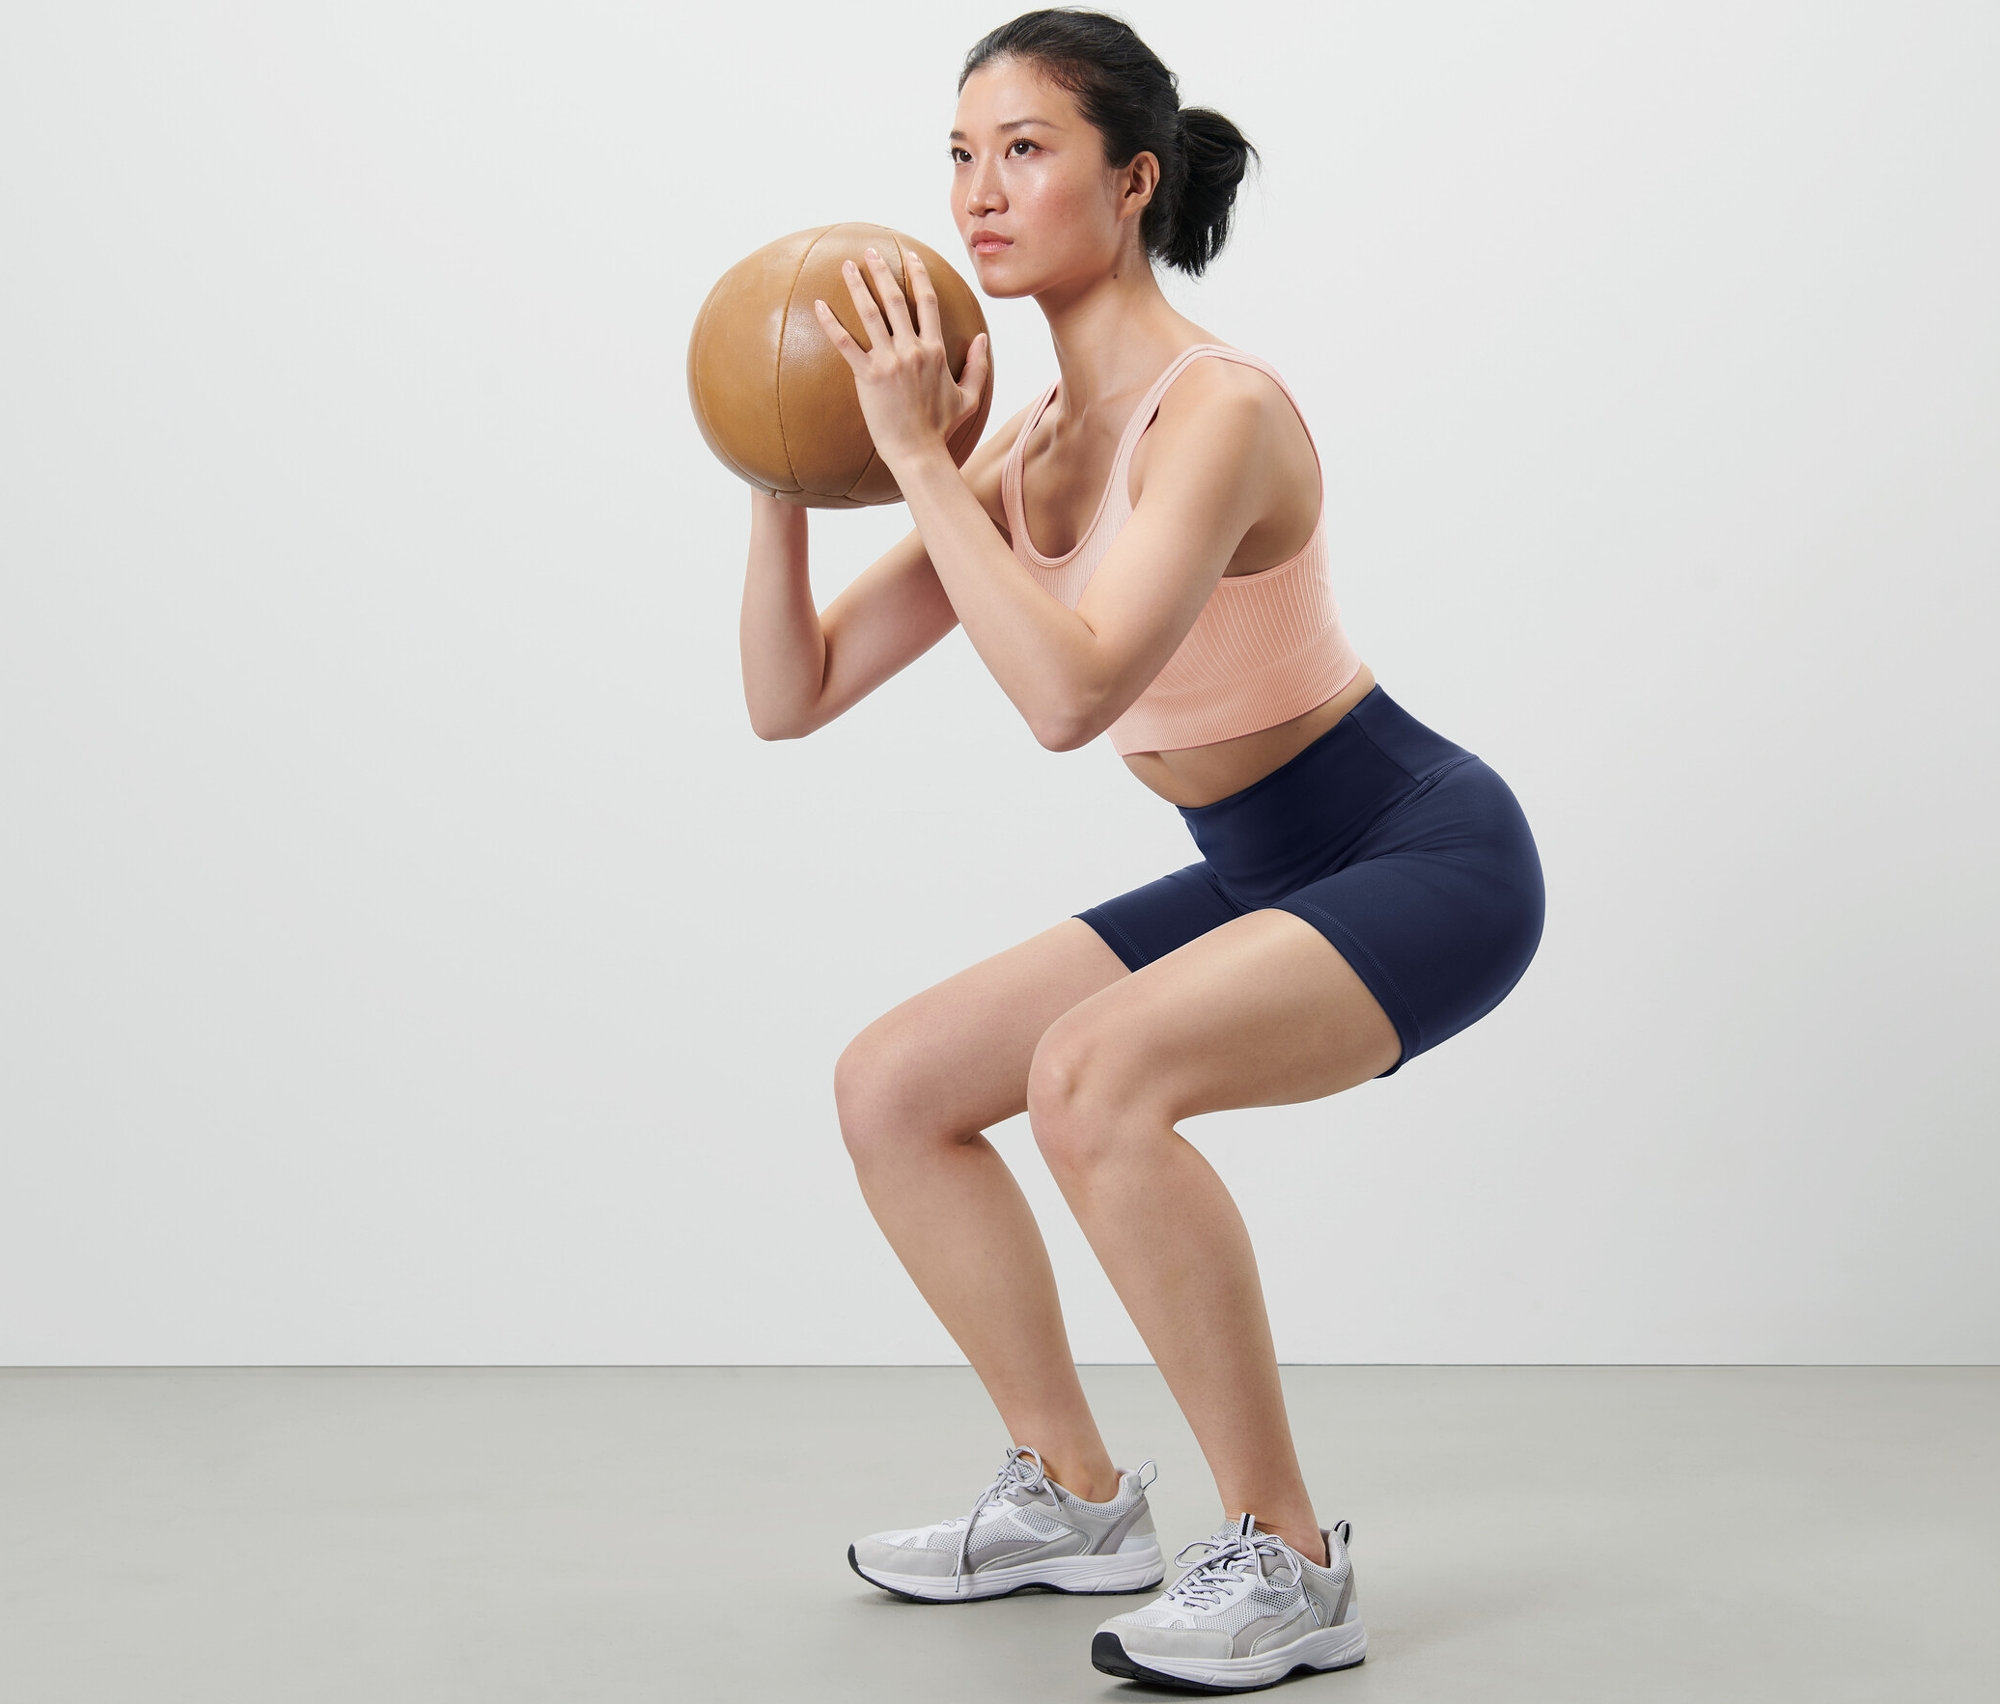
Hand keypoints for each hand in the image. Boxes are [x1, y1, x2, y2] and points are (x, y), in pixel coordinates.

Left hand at [812, 247, 989, 470]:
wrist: (918, 452)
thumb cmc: (942, 429)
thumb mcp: (969, 397)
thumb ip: (978, 366)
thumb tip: (982, 338)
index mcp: (935, 350)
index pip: (927, 302)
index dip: (919, 276)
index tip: (910, 257)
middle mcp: (912, 350)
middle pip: (895, 300)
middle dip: (883, 271)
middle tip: (871, 252)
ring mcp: (889, 361)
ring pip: (870, 313)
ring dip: (857, 285)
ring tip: (846, 266)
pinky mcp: (867, 376)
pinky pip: (845, 343)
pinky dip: (831, 322)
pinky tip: (818, 305)